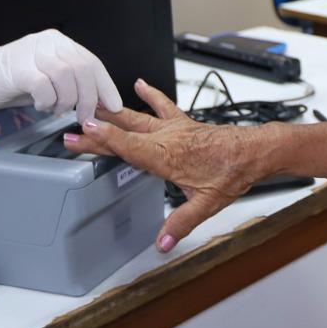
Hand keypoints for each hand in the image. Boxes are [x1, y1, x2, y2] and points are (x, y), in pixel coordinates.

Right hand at [0, 28, 122, 122]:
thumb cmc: (9, 81)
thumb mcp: (46, 77)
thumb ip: (70, 82)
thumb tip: (98, 101)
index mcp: (58, 42)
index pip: (91, 62)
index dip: (106, 86)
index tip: (114, 106)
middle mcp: (47, 42)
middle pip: (83, 69)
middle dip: (89, 98)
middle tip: (84, 116)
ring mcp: (32, 52)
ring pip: (67, 77)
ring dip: (66, 101)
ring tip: (56, 109)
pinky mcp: (18, 68)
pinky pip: (45, 86)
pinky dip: (47, 101)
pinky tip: (40, 105)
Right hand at [64, 80, 264, 250]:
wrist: (254, 152)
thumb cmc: (232, 173)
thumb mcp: (207, 204)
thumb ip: (181, 223)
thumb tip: (163, 244)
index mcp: (168, 157)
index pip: (129, 147)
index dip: (104, 139)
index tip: (83, 131)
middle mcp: (168, 139)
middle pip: (126, 133)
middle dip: (98, 130)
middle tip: (72, 128)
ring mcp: (175, 128)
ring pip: (138, 117)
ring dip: (114, 112)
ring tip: (91, 104)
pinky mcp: (184, 123)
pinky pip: (164, 105)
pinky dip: (151, 93)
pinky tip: (139, 84)